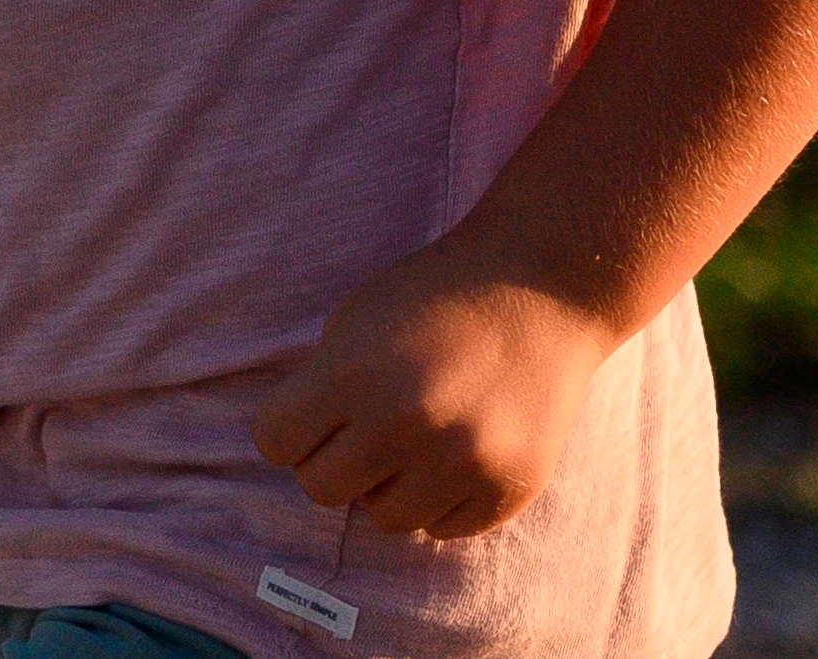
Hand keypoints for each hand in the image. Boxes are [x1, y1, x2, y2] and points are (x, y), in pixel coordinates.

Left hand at [249, 253, 619, 539]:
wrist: (543, 288)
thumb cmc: (436, 296)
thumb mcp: (357, 319)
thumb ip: (321, 386)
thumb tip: (303, 451)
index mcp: (355, 374)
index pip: (274, 442)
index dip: (290, 426)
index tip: (317, 411)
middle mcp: (406, 424)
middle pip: (320, 488)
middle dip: (335, 458)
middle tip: (367, 426)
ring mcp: (462, 462)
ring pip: (384, 518)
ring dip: (389, 484)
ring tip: (417, 438)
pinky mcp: (508, 489)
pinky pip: (442, 529)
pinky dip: (441, 498)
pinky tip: (458, 451)